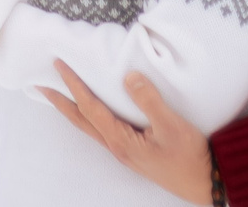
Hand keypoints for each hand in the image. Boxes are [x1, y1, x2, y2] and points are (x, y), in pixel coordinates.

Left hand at [40, 60, 214, 205]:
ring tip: (60, 94)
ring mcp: (124, 150)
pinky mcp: (134, 150)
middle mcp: (117, 147)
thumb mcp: (171, 126)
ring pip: (91, 126)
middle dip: (60, 102)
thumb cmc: (190, 156)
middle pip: (81, 121)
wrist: (206, 182)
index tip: (59, 66)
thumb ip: (149, 100)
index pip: (90, 108)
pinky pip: (104, 129)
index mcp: (121, 140)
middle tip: (40, 85)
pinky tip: (94, 110)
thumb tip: (128, 76)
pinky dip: (91, 116)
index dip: (73, 86)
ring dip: (73, 109)